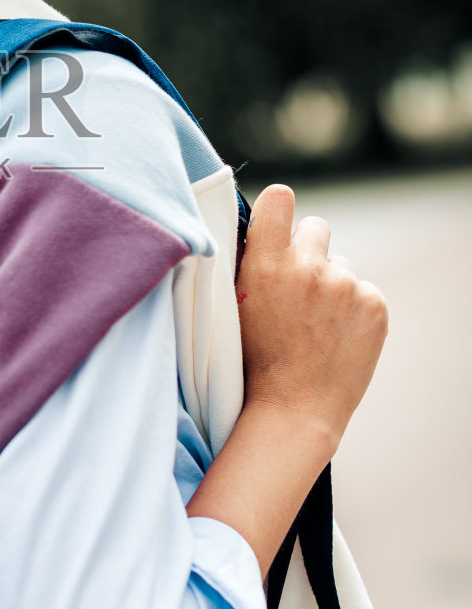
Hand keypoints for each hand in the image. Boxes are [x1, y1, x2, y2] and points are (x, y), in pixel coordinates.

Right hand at [236, 184, 388, 453]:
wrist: (295, 409)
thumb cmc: (255, 363)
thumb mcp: (233, 306)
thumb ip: (248, 264)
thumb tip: (256, 229)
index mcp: (267, 264)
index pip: (280, 198)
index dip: (277, 210)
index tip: (276, 226)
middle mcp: (309, 267)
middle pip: (315, 226)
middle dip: (306, 249)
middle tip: (297, 285)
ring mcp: (346, 285)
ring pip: (338, 265)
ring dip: (329, 284)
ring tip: (315, 324)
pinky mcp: (374, 303)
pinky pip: (362, 289)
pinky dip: (352, 308)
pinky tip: (336, 336)